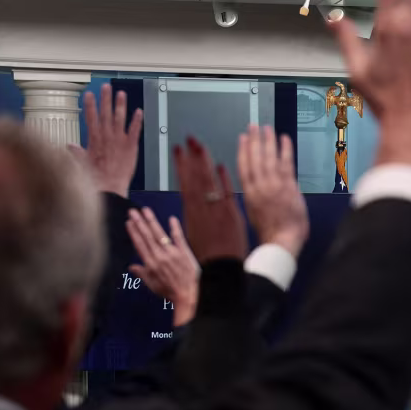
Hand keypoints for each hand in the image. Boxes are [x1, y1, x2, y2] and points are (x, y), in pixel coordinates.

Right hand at [77, 83, 142, 197]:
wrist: (109, 185)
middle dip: (106, 99)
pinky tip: (139, 112)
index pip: (91, 117)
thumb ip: (77, 151)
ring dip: (120, 105)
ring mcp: (119, 140)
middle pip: (105, 113)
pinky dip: (137, 120)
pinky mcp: (131, 146)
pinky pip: (135, 130)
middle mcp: (106, 136)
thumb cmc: (96, 176)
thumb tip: (70, 146)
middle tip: (107, 87)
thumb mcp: (82, 162)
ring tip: (121, 94)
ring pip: (119, 118)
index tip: (89, 94)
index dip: (90, 104)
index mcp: (94, 138)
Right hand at [125, 208, 198, 326]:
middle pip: (148, 236)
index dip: (134, 232)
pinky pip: (179, 238)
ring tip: (146, 211)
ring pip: (160, 234)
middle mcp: (160, 257)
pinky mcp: (184, 253)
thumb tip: (132, 267)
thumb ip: (142, 273)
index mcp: (151, 264)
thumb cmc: (170, 291)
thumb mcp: (152, 285)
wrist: (188, 296)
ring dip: (152, 221)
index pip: (140, 244)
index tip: (129, 222)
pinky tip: (171, 219)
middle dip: (139, 223)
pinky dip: (175, 228)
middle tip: (133, 211)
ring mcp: (173, 254)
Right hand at [174, 138, 248, 263]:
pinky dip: (223, 179)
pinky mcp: (232, 215)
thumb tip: (190, 203)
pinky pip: (227, 193)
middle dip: (192, 156)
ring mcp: (217, 210)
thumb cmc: (207, 256)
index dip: (181, 164)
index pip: (184, 182)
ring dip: (204, 162)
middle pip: (195, 177)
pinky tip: (220, 165)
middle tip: (189, 139)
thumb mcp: (193, 234)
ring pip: (208, 181)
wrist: (221, 270)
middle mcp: (201, 208)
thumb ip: (193, 215)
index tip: (178, 149)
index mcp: (190, 213)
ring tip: (199, 145)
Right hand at [237, 124, 308, 256]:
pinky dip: (284, 149)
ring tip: (266, 128)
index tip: (242, 138)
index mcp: (248, 194)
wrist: (281, 241)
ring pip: (268, 158)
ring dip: (267, 141)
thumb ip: (256, 198)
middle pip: (254, 159)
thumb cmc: (270, 232)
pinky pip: (285, 163)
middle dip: (253, 141)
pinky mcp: (287, 186)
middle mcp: (258, 187)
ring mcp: (273, 185)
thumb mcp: (255, 213)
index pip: (244, 167)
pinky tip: (284, 138)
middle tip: (253, 126)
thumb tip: (259, 187)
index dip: (243, 151)